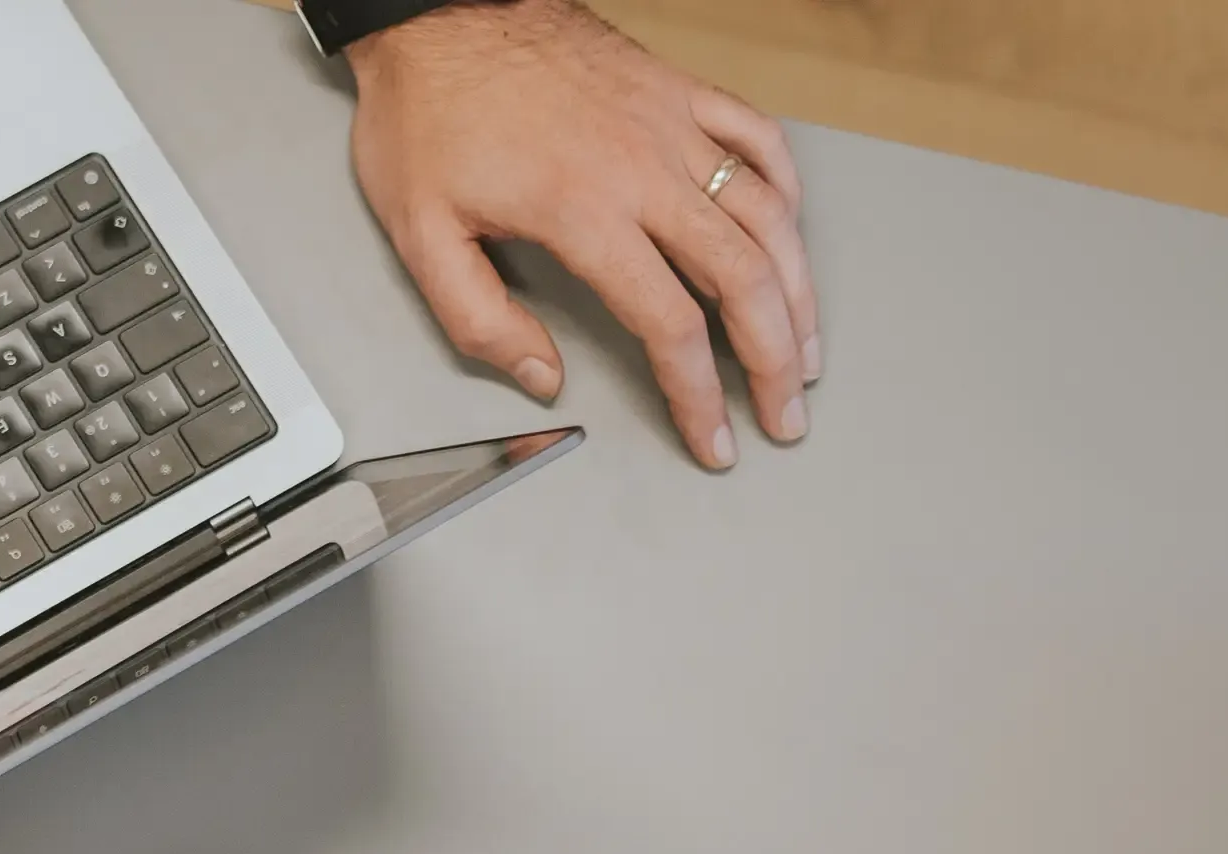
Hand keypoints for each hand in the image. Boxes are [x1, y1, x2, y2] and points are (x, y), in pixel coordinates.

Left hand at [341, 0, 815, 469]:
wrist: (438, 16)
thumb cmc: (428, 115)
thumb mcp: (422, 235)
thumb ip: (480, 319)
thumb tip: (541, 375)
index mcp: (582, 211)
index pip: (670, 325)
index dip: (698, 396)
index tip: (713, 438)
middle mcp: (642, 166)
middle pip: (743, 277)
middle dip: (776, 358)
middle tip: (786, 412)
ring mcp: (669, 122)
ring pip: (768, 213)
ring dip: (799, 289)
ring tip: (806, 346)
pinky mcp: (676, 88)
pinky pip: (757, 136)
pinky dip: (786, 191)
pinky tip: (789, 234)